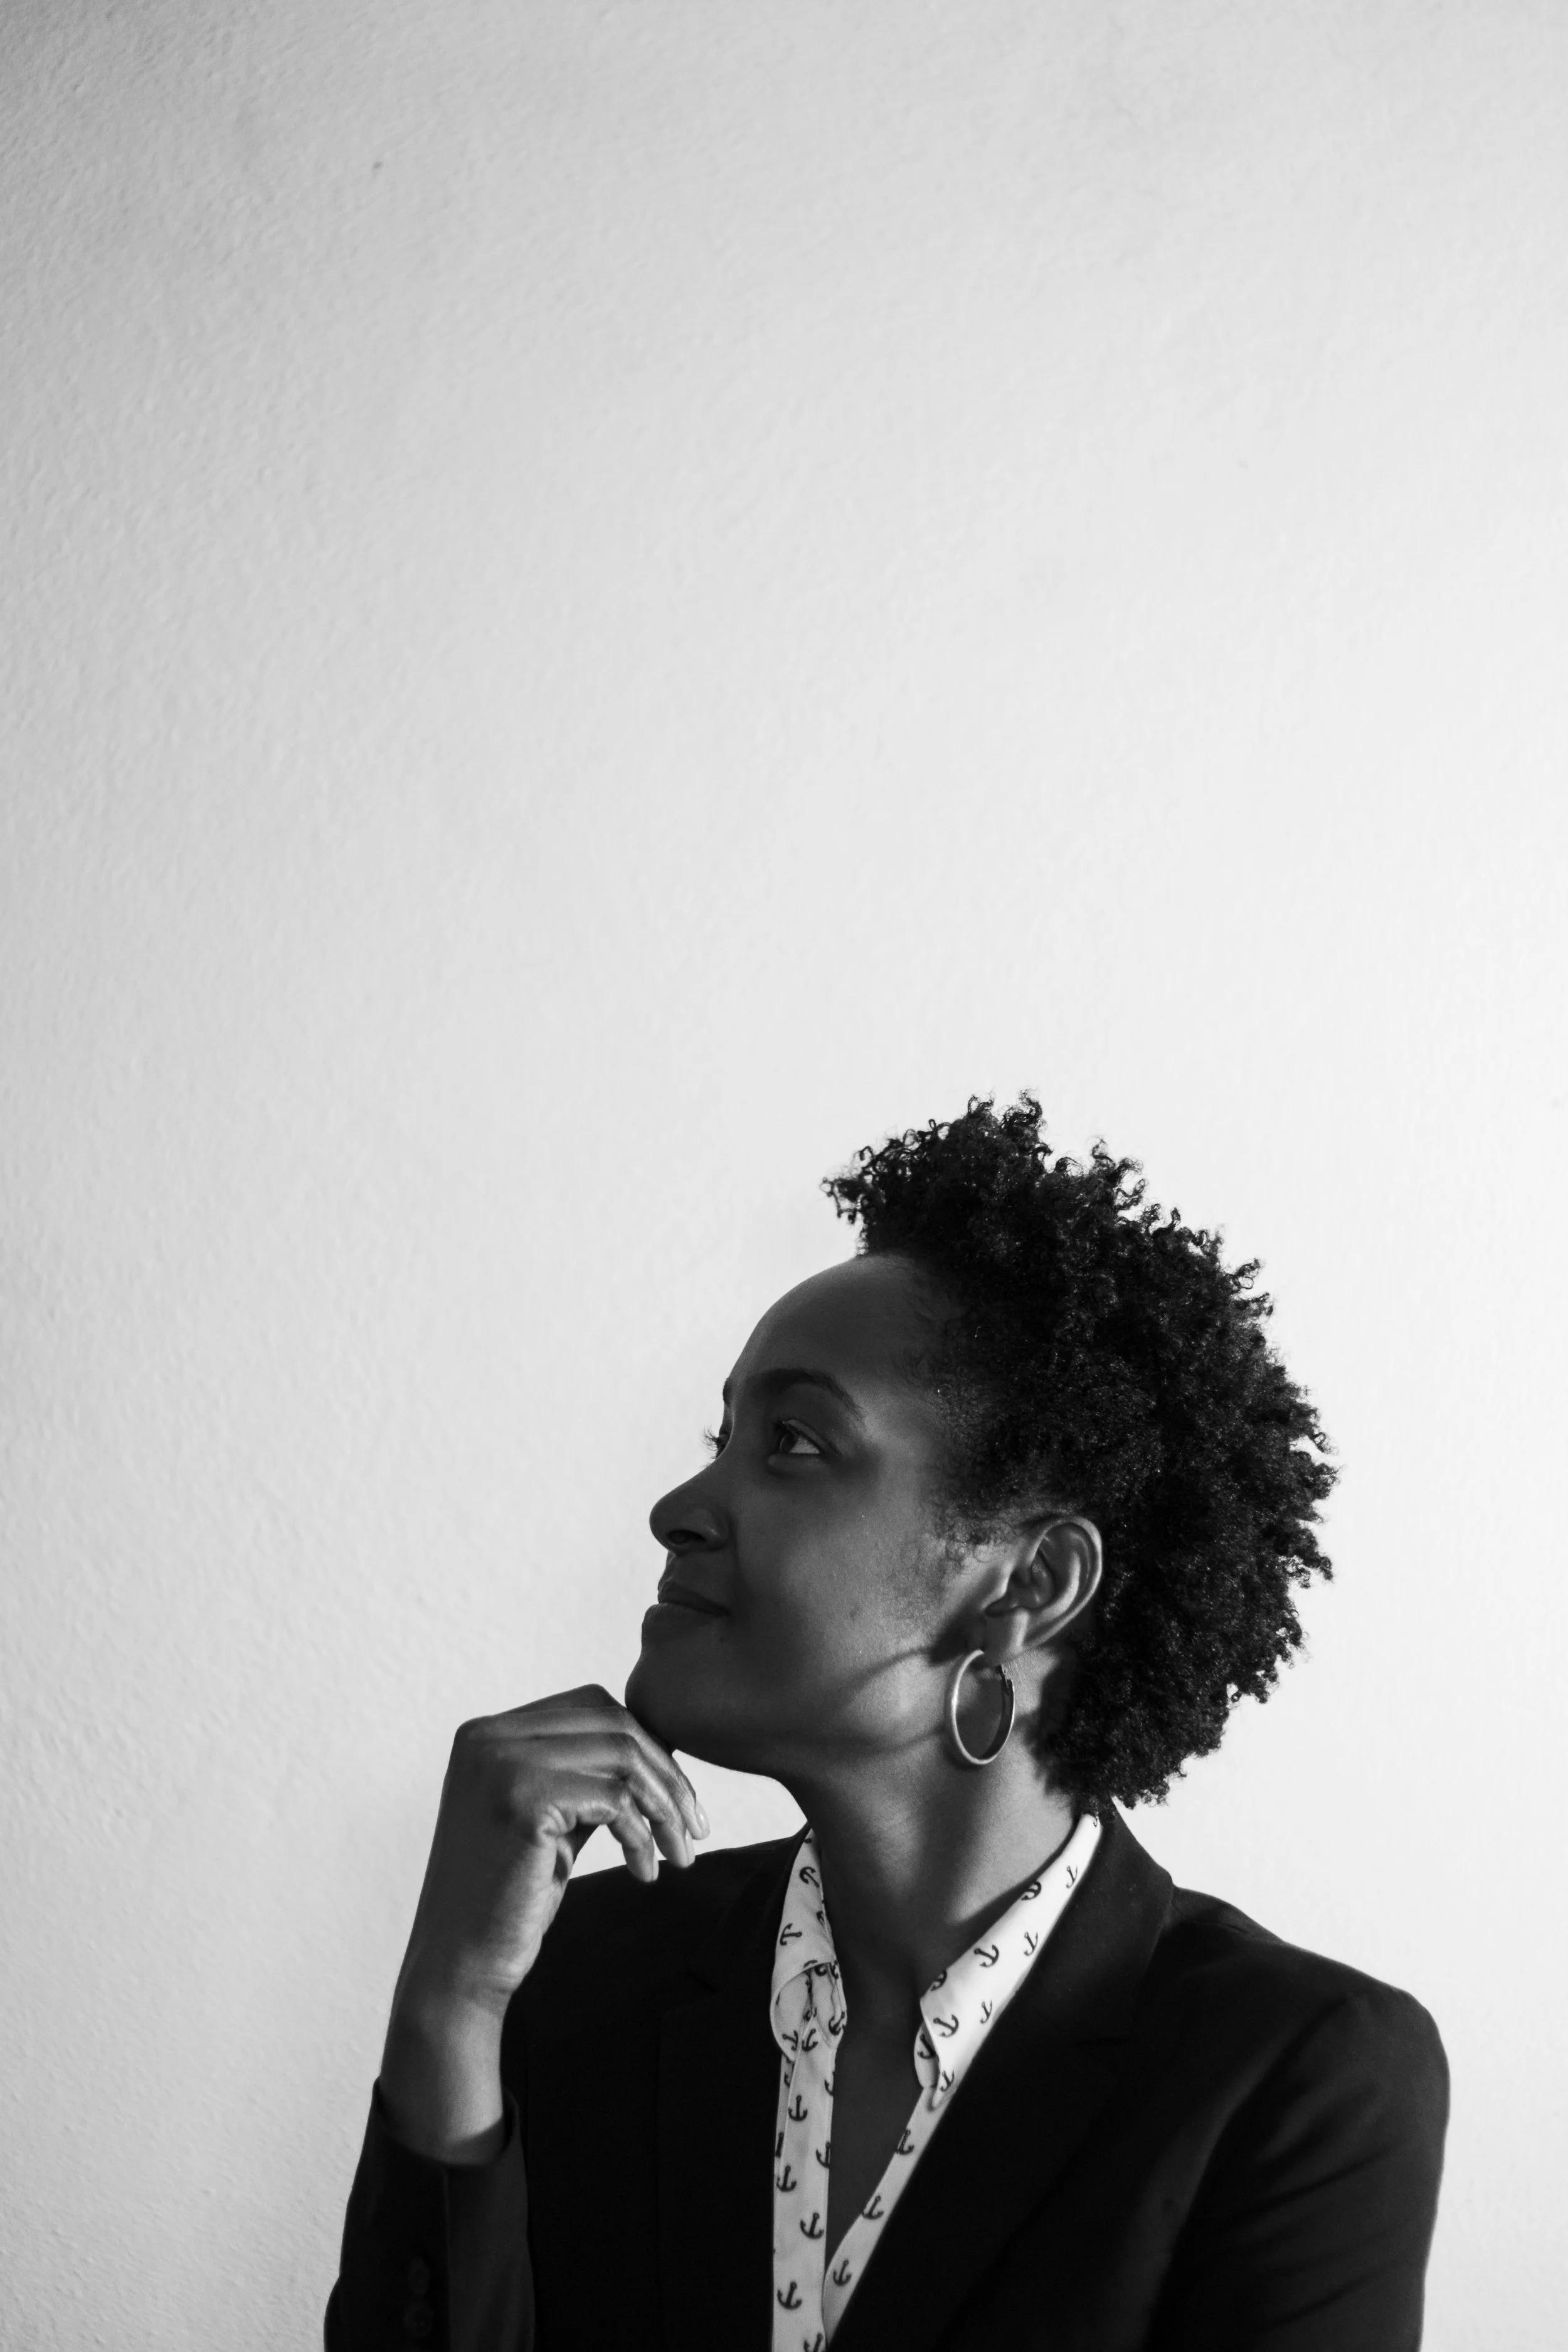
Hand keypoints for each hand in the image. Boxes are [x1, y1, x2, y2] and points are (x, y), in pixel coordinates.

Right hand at [389, 1683, 708, 2024]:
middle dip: (666, 1773)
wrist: (459, 1967)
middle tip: (695, 1830)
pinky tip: (643, 1872)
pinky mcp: (522, 1800)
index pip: (591, 1707)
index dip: (646, 1747)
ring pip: (621, 1754)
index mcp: (487, 1732)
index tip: (678, 1799)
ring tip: (678, 1854)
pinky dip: (641, 1833)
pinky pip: (614, 1798)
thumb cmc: (508, 1899)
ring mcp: (501, 1762)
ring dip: (664, 1804)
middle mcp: (487, 1735)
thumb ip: (587, 1778)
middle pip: (612, 1722)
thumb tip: (659, 1749)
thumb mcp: (552, 1820)